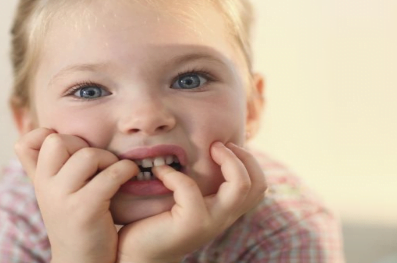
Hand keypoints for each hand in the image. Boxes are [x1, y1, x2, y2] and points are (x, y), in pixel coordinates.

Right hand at [15, 128, 138, 262]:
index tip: (72, 149)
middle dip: (84, 145)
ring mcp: (62, 199)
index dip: (50, 136)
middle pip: (57, 141)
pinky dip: (125, 170)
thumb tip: (43, 131)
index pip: (27, 142)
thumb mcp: (54, 194)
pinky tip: (129, 175)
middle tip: (99, 162)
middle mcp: (44, 188)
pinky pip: (110, 175)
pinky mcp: (85, 210)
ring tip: (115, 171)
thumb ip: (46, 166)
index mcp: (38, 182)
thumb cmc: (76, 225)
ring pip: (86, 155)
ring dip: (108, 159)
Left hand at [116, 142, 266, 262]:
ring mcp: (210, 222)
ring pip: (240, 186)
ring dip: (227, 160)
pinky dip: (173, 173)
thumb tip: (198, 147)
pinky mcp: (191, 224)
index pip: (258, 186)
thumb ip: (196, 184)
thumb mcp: (183, 200)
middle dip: (243, 157)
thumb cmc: (155, 222)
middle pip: (257, 184)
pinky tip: (159, 171)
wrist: (138, 254)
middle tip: (218, 145)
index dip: (248, 161)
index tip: (224, 145)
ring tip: (208, 149)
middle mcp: (223, 218)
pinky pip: (189, 188)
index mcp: (224, 210)